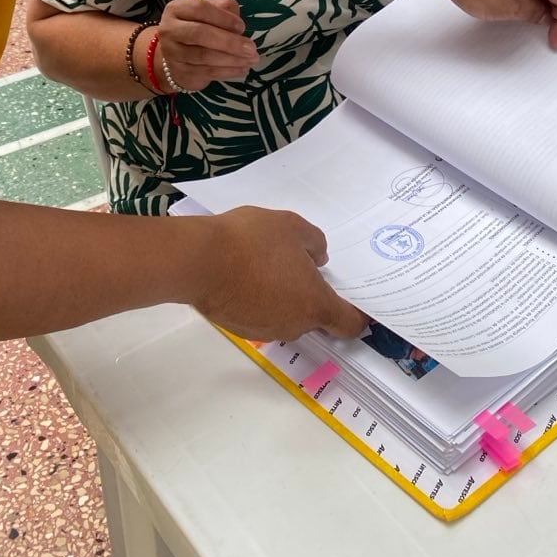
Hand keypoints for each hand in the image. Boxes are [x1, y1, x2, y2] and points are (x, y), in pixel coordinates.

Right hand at [148, 0, 258, 92]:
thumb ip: (224, 10)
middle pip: (200, 34)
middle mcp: (170, 30)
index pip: (200, 9)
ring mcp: (172, 53)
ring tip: (251, 60)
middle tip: (251, 48)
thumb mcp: (209, 13)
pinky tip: (242, 69)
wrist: (175, 57)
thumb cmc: (197, 28)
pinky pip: (207, 72)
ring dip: (232, 59)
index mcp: (177, 9)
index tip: (242, 27)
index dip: (223, 17)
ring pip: (204, 56)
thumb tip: (238, 25)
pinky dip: (228, 71)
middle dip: (229, 42)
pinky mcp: (180, 73)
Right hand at [190, 206, 366, 340]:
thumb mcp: (292, 226)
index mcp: (314, 303)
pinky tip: (246, 274)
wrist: (199, 260)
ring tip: (265, 264)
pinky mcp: (241, 328)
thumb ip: (314, 242)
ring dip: (284, 297)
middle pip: (314, 317)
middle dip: (310, 295)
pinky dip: (260, 300)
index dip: (357, 316)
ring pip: (286, 315)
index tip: (357, 304)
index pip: (348, 324)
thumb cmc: (251, 241)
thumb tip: (317, 258)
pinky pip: (261, 314)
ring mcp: (266, 330)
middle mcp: (294, 325)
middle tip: (298, 265)